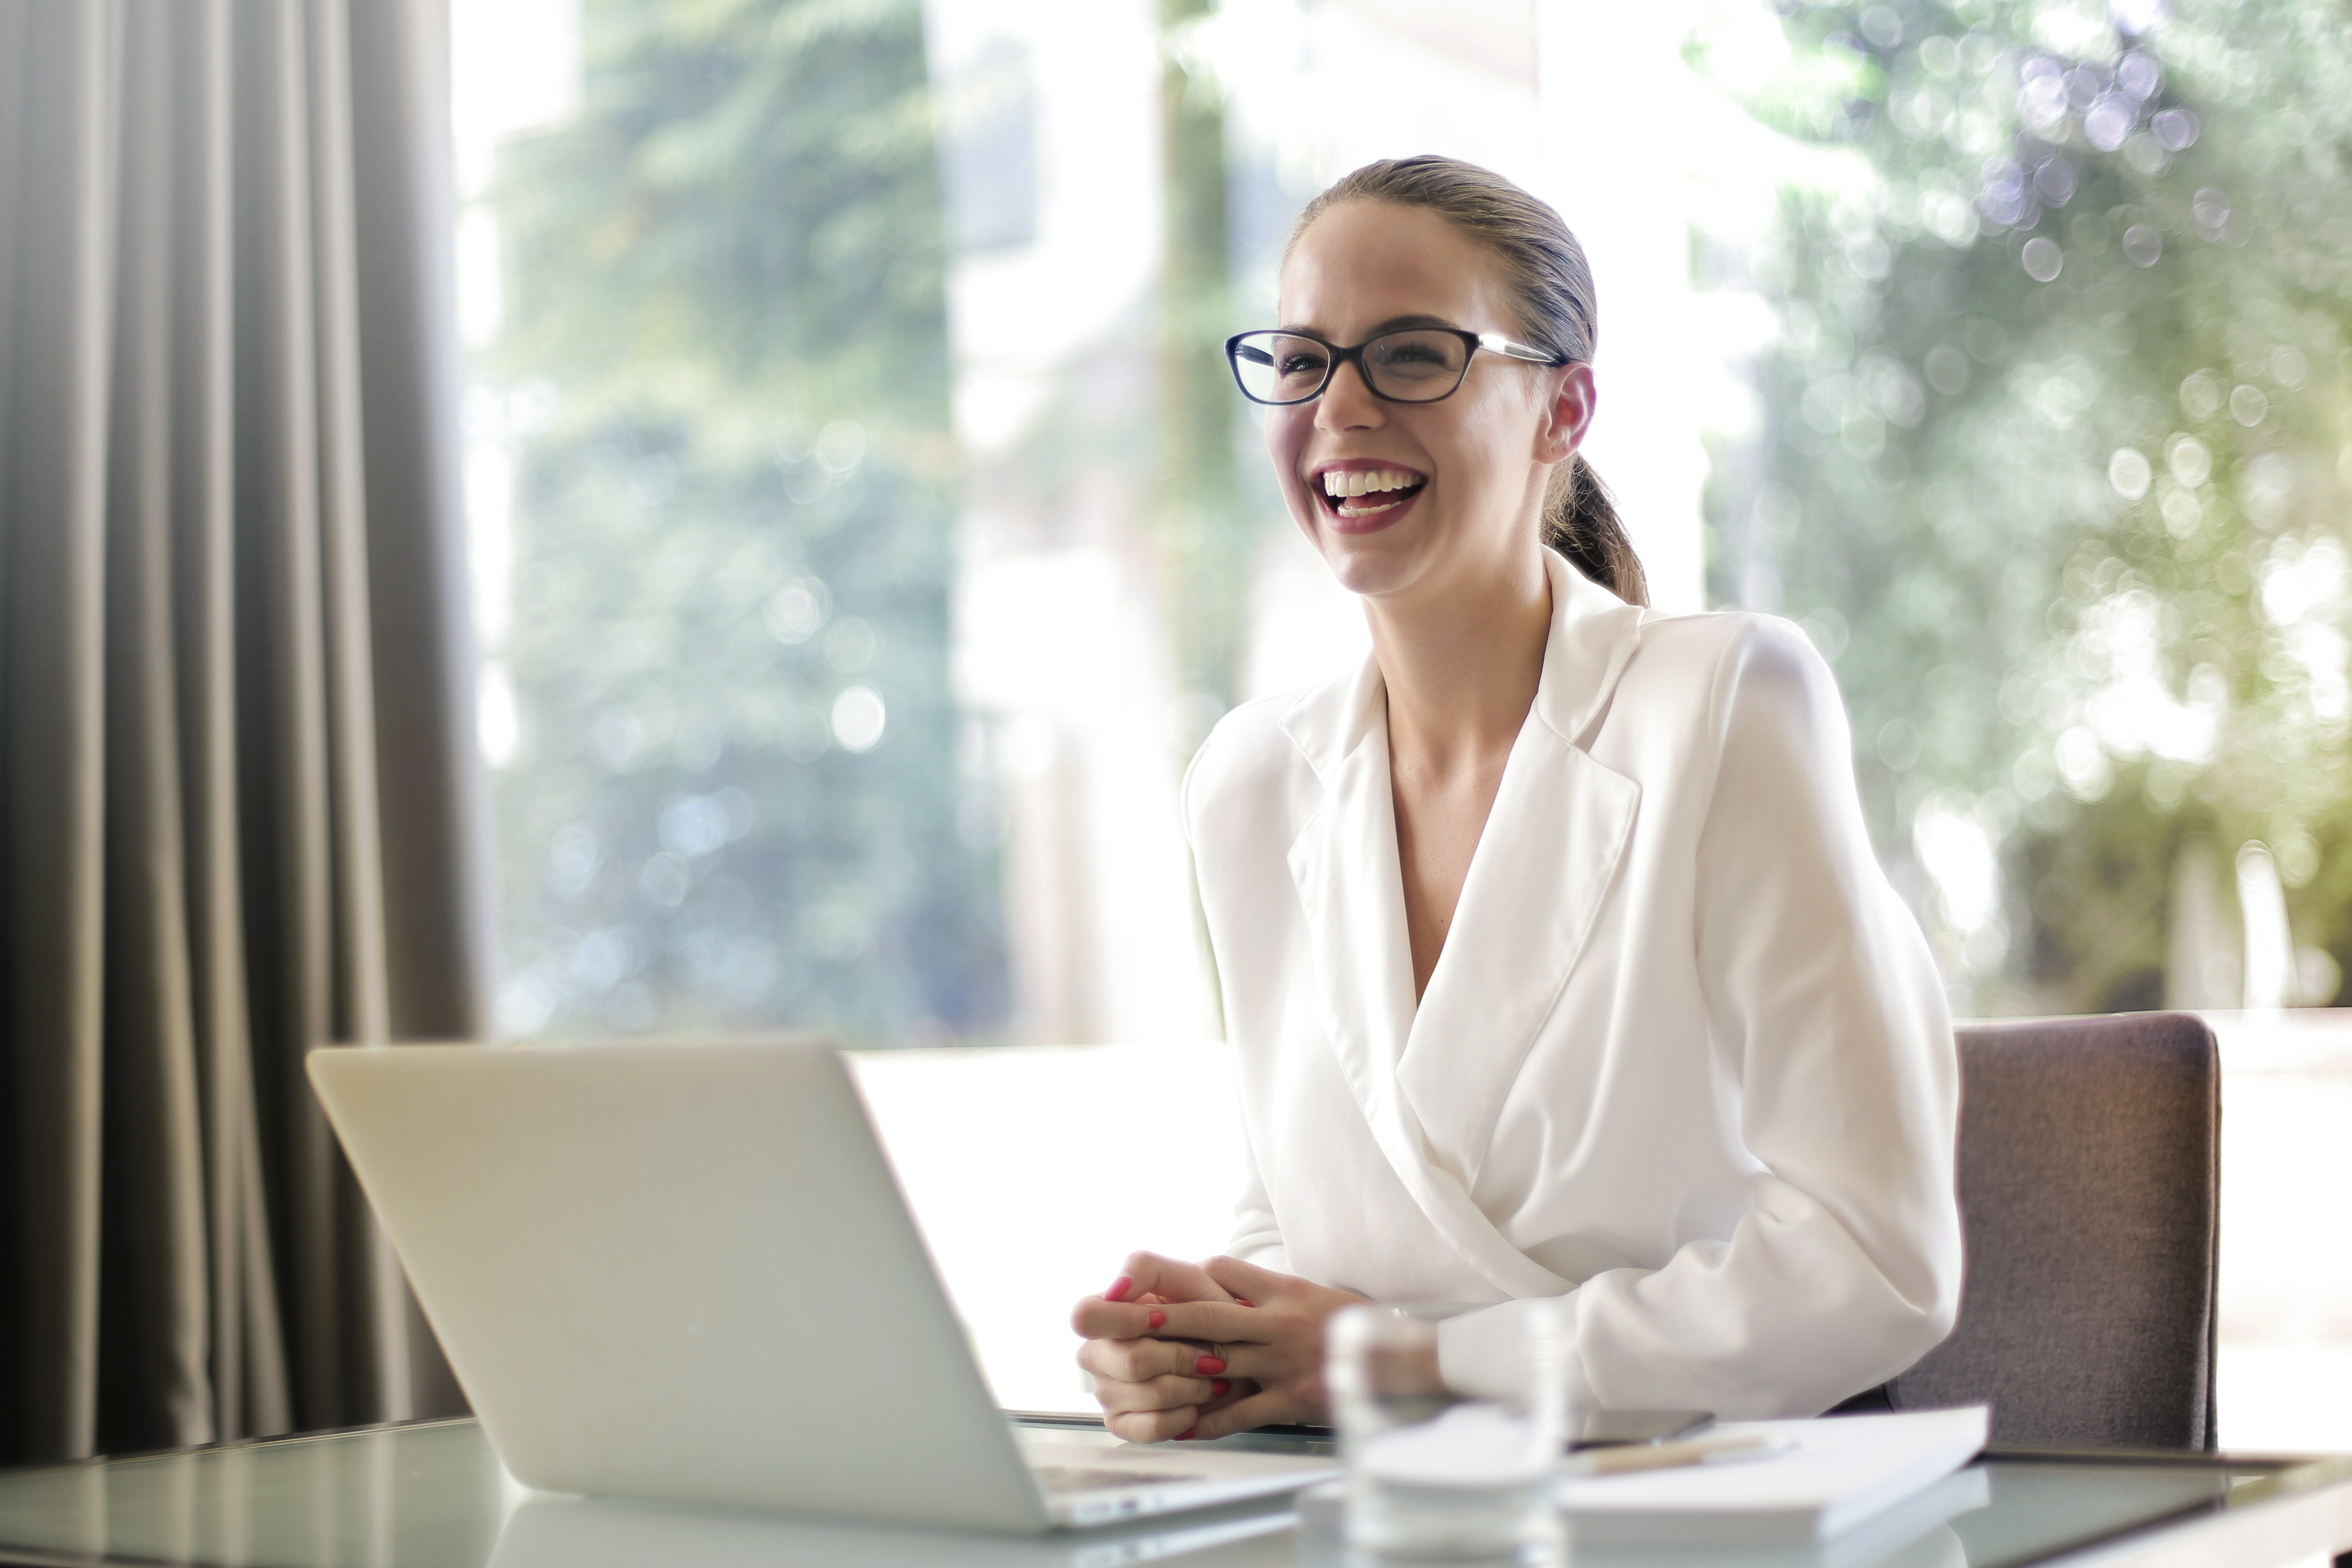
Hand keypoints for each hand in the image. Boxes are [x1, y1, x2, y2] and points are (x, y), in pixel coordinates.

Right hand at [1070, 1252, 1247, 1443]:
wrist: (1238, 1356)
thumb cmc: (1210, 1311)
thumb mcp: (1188, 1278)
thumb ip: (1147, 1270)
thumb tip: (1114, 1290)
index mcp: (1103, 1313)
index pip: (1085, 1316)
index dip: (1125, 1320)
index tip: (1163, 1319)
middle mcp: (1097, 1353)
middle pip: (1127, 1361)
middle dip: (1179, 1358)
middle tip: (1209, 1355)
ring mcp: (1106, 1391)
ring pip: (1146, 1395)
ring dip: (1191, 1387)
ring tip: (1211, 1378)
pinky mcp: (1122, 1423)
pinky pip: (1151, 1427)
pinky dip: (1184, 1416)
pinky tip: (1196, 1404)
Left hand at [1071, 1253, 1363, 1441]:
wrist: (1399, 1360)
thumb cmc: (1346, 1326)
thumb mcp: (1307, 1292)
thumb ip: (1262, 1288)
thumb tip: (1215, 1278)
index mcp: (1280, 1291)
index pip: (1222, 1272)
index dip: (1183, 1277)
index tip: (1144, 1283)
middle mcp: (1276, 1322)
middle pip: (1205, 1315)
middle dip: (1158, 1317)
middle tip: (1115, 1317)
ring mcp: (1282, 1362)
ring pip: (1216, 1361)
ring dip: (1171, 1368)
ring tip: (1131, 1371)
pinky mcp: (1291, 1399)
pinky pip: (1240, 1412)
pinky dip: (1207, 1421)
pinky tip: (1178, 1426)